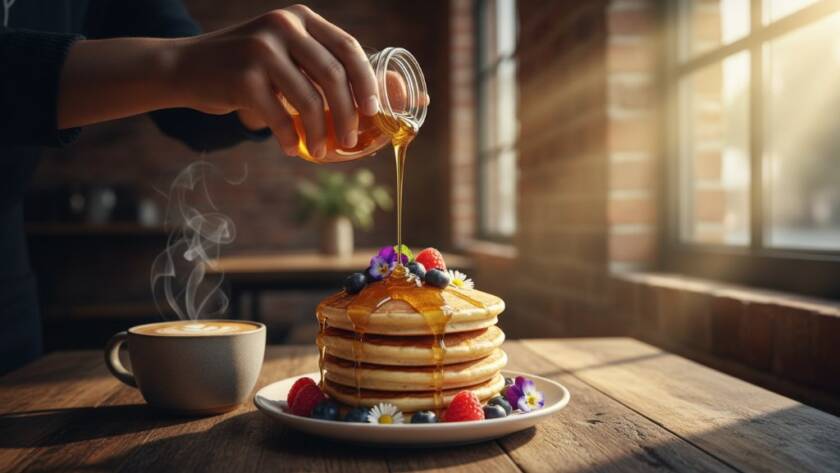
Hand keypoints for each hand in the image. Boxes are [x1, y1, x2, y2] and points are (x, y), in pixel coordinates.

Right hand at [167, 5, 378, 157]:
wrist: (186, 67)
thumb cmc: (246, 68)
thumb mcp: (284, 52)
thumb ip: (318, 65)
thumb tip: (372, 101)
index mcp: (301, 18)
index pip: (348, 48)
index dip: (367, 82)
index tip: (373, 111)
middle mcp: (283, 26)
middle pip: (334, 76)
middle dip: (347, 115)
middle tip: (349, 141)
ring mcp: (261, 49)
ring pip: (309, 101)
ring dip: (319, 134)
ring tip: (319, 151)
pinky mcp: (242, 77)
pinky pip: (280, 117)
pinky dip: (288, 138)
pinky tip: (289, 147)